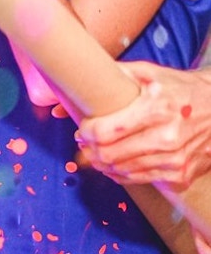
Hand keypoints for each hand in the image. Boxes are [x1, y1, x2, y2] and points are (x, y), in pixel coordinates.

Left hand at [76, 61, 210, 188]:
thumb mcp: (148, 73)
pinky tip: (113, 166)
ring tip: (95, 153)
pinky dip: (120, 174)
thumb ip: (110, 77)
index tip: (81, 129)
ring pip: (121, 170)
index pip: (105, 131)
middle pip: (109, 155)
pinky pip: (139, 179)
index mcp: (157, 109)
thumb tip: (73, 88)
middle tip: (83, 143)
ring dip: (102, 164)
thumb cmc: (179, 88)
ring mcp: (175, 159)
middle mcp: (167, 137)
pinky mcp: (181, 174)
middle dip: (89, 150)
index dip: (86, 133)